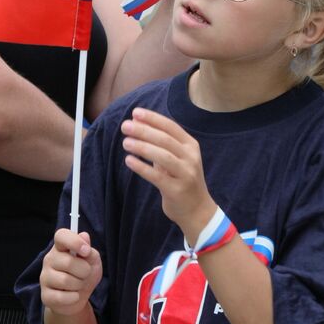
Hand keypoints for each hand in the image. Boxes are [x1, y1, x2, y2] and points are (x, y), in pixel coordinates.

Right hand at [40, 229, 102, 315]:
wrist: (78, 299)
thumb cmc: (84, 275)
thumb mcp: (93, 262)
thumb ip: (90, 251)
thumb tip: (84, 236)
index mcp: (61, 248)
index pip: (61, 236)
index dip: (74, 241)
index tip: (86, 251)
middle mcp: (49, 260)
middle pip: (68, 262)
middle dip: (84, 271)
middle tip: (85, 274)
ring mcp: (45, 277)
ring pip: (65, 280)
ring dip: (79, 285)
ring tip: (78, 285)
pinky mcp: (45, 295)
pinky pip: (62, 297)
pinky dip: (74, 298)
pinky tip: (73, 296)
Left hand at [121, 108, 215, 245]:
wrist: (198, 210)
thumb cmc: (182, 179)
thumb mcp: (176, 158)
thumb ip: (160, 143)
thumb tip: (138, 123)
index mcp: (191, 146)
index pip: (171, 127)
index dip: (153, 118)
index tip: (135, 113)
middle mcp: (191, 158)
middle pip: (165, 139)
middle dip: (144, 130)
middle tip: (125, 126)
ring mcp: (186, 174)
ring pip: (163, 156)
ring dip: (142, 147)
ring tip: (125, 142)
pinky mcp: (177, 190)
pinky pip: (157, 176)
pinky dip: (142, 167)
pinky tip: (129, 161)